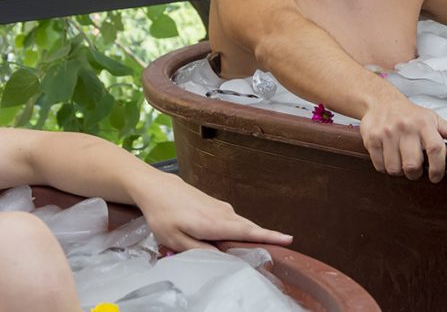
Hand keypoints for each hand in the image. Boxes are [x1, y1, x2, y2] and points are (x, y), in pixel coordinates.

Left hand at [130, 173, 292, 251]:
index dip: (269, 236)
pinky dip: (237, 230)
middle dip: (265, 237)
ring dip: (248, 236)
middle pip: (249, 228)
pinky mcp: (217, 206)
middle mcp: (224, 213)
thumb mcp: (176, 240)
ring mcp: (221, 208)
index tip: (289, 238)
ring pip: (241, 225)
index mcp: (215, 223)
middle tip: (280, 246)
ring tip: (252, 248)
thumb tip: (222, 258)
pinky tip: (229, 239)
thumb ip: (200, 251)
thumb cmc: (164, 215)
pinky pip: (233, 221)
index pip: (247, 232)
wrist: (157, 188)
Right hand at [359, 94, 446, 182]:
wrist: (381, 102)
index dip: (438, 167)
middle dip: (415, 174)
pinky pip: (379, 165)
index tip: (435, 177)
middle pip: (412, 165)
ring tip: (400, 161)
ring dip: (398, 171)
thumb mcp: (430, 117)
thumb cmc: (409, 114)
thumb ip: (446, 128)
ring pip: (394, 169)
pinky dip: (384, 167)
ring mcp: (387, 133)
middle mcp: (406, 128)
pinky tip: (388, 157)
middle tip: (415, 170)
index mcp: (424, 123)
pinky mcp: (372, 139)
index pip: (435, 148)